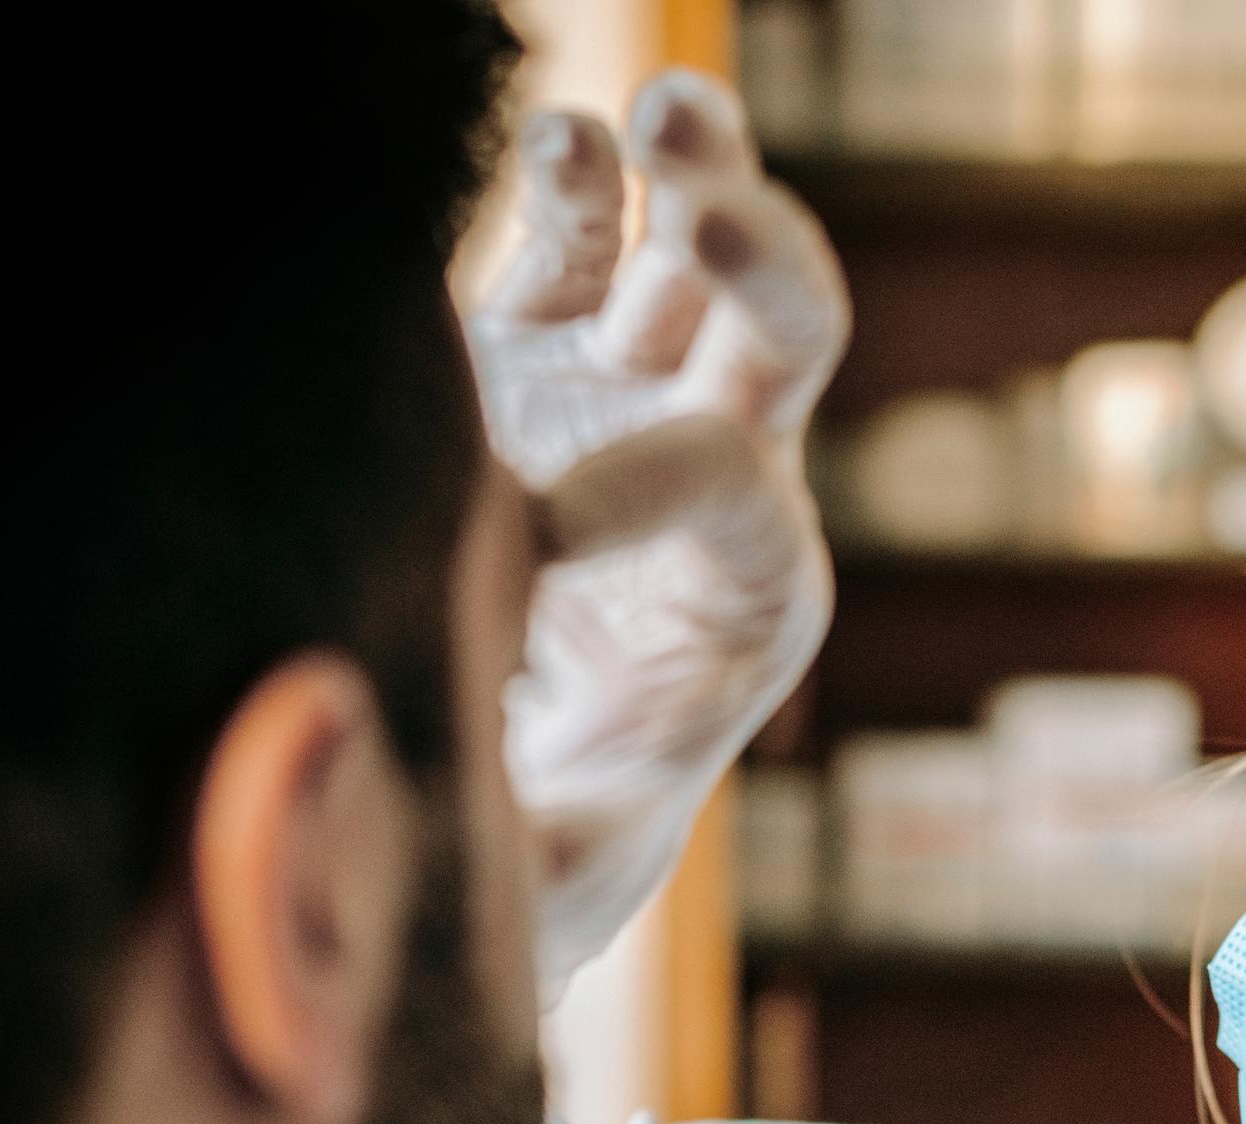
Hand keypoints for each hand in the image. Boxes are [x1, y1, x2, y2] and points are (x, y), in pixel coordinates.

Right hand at [478, 70, 847, 995]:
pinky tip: (554, 136)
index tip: (531, 532)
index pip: (740, 505)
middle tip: (712, 223)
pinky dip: (571, 181)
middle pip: (784, 338)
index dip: (653, 493)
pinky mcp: (527, 346)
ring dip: (692, 172)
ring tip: (662, 112)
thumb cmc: (522, 856)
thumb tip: (462, 838)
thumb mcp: (537, 889)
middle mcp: (709, 474)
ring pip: (692, 252)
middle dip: (764, 266)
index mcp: (749, 604)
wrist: (461, 780)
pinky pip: (574, 234)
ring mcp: (623, 392)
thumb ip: (528, 868)